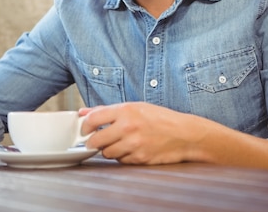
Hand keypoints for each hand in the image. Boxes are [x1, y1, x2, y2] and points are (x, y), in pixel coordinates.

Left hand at [79, 102, 193, 164]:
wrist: (184, 134)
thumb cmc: (160, 118)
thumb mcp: (135, 107)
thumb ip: (107, 110)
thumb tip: (83, 112)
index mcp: (126, 111)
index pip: (93, 120)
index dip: (85, 126)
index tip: (85, 129)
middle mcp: (128, 127)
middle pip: (96, 140)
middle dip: (93, 142)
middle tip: (95, 141)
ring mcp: (133, 144)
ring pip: (106, 153)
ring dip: (108, 150)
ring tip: (118, 143)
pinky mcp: (139, 158)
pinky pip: (120, 160)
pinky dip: (122, 156)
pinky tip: (130, 149)